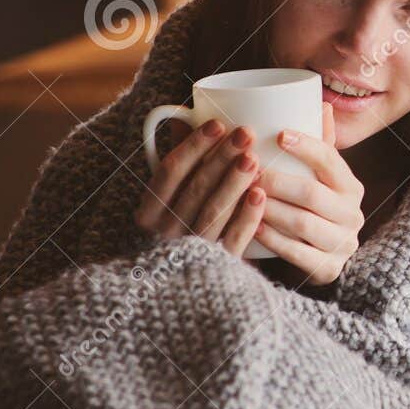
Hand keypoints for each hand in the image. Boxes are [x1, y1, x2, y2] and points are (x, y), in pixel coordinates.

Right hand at [134, 118, 267, 256]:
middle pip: (194, 189)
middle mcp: (165, 233)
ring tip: (253, 158)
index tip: (217, 123)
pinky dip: (246, 217)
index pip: (168, 172)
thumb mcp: (168, 199)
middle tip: (245, 133)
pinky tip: (260, 195)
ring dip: (233, 183)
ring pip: (212, 213)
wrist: (186, 291)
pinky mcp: (217, 267)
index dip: (193, 146)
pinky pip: (232, 241)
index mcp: (149, 212)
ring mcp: (191, 252)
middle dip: (220, 158)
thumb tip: (182, 117)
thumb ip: (177, 162)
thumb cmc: (179, 228)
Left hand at [254, 104, 365, 284]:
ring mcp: (343, 244)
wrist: (326, 257)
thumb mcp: (319, 176)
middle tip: (247, 171)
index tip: (278, 135)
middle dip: (277, 181)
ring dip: (270, 209)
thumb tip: (317, 100)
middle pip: (313, 194)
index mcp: (350, 186)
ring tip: (245, 196)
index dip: (306, 146)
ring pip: (304, 224)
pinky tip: (252, 227)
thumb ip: (319, 142)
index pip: (330, 160)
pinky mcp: (329, 269)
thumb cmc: (313, 207)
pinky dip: (272, 240)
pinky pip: (297, 254)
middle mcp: (353, 214)